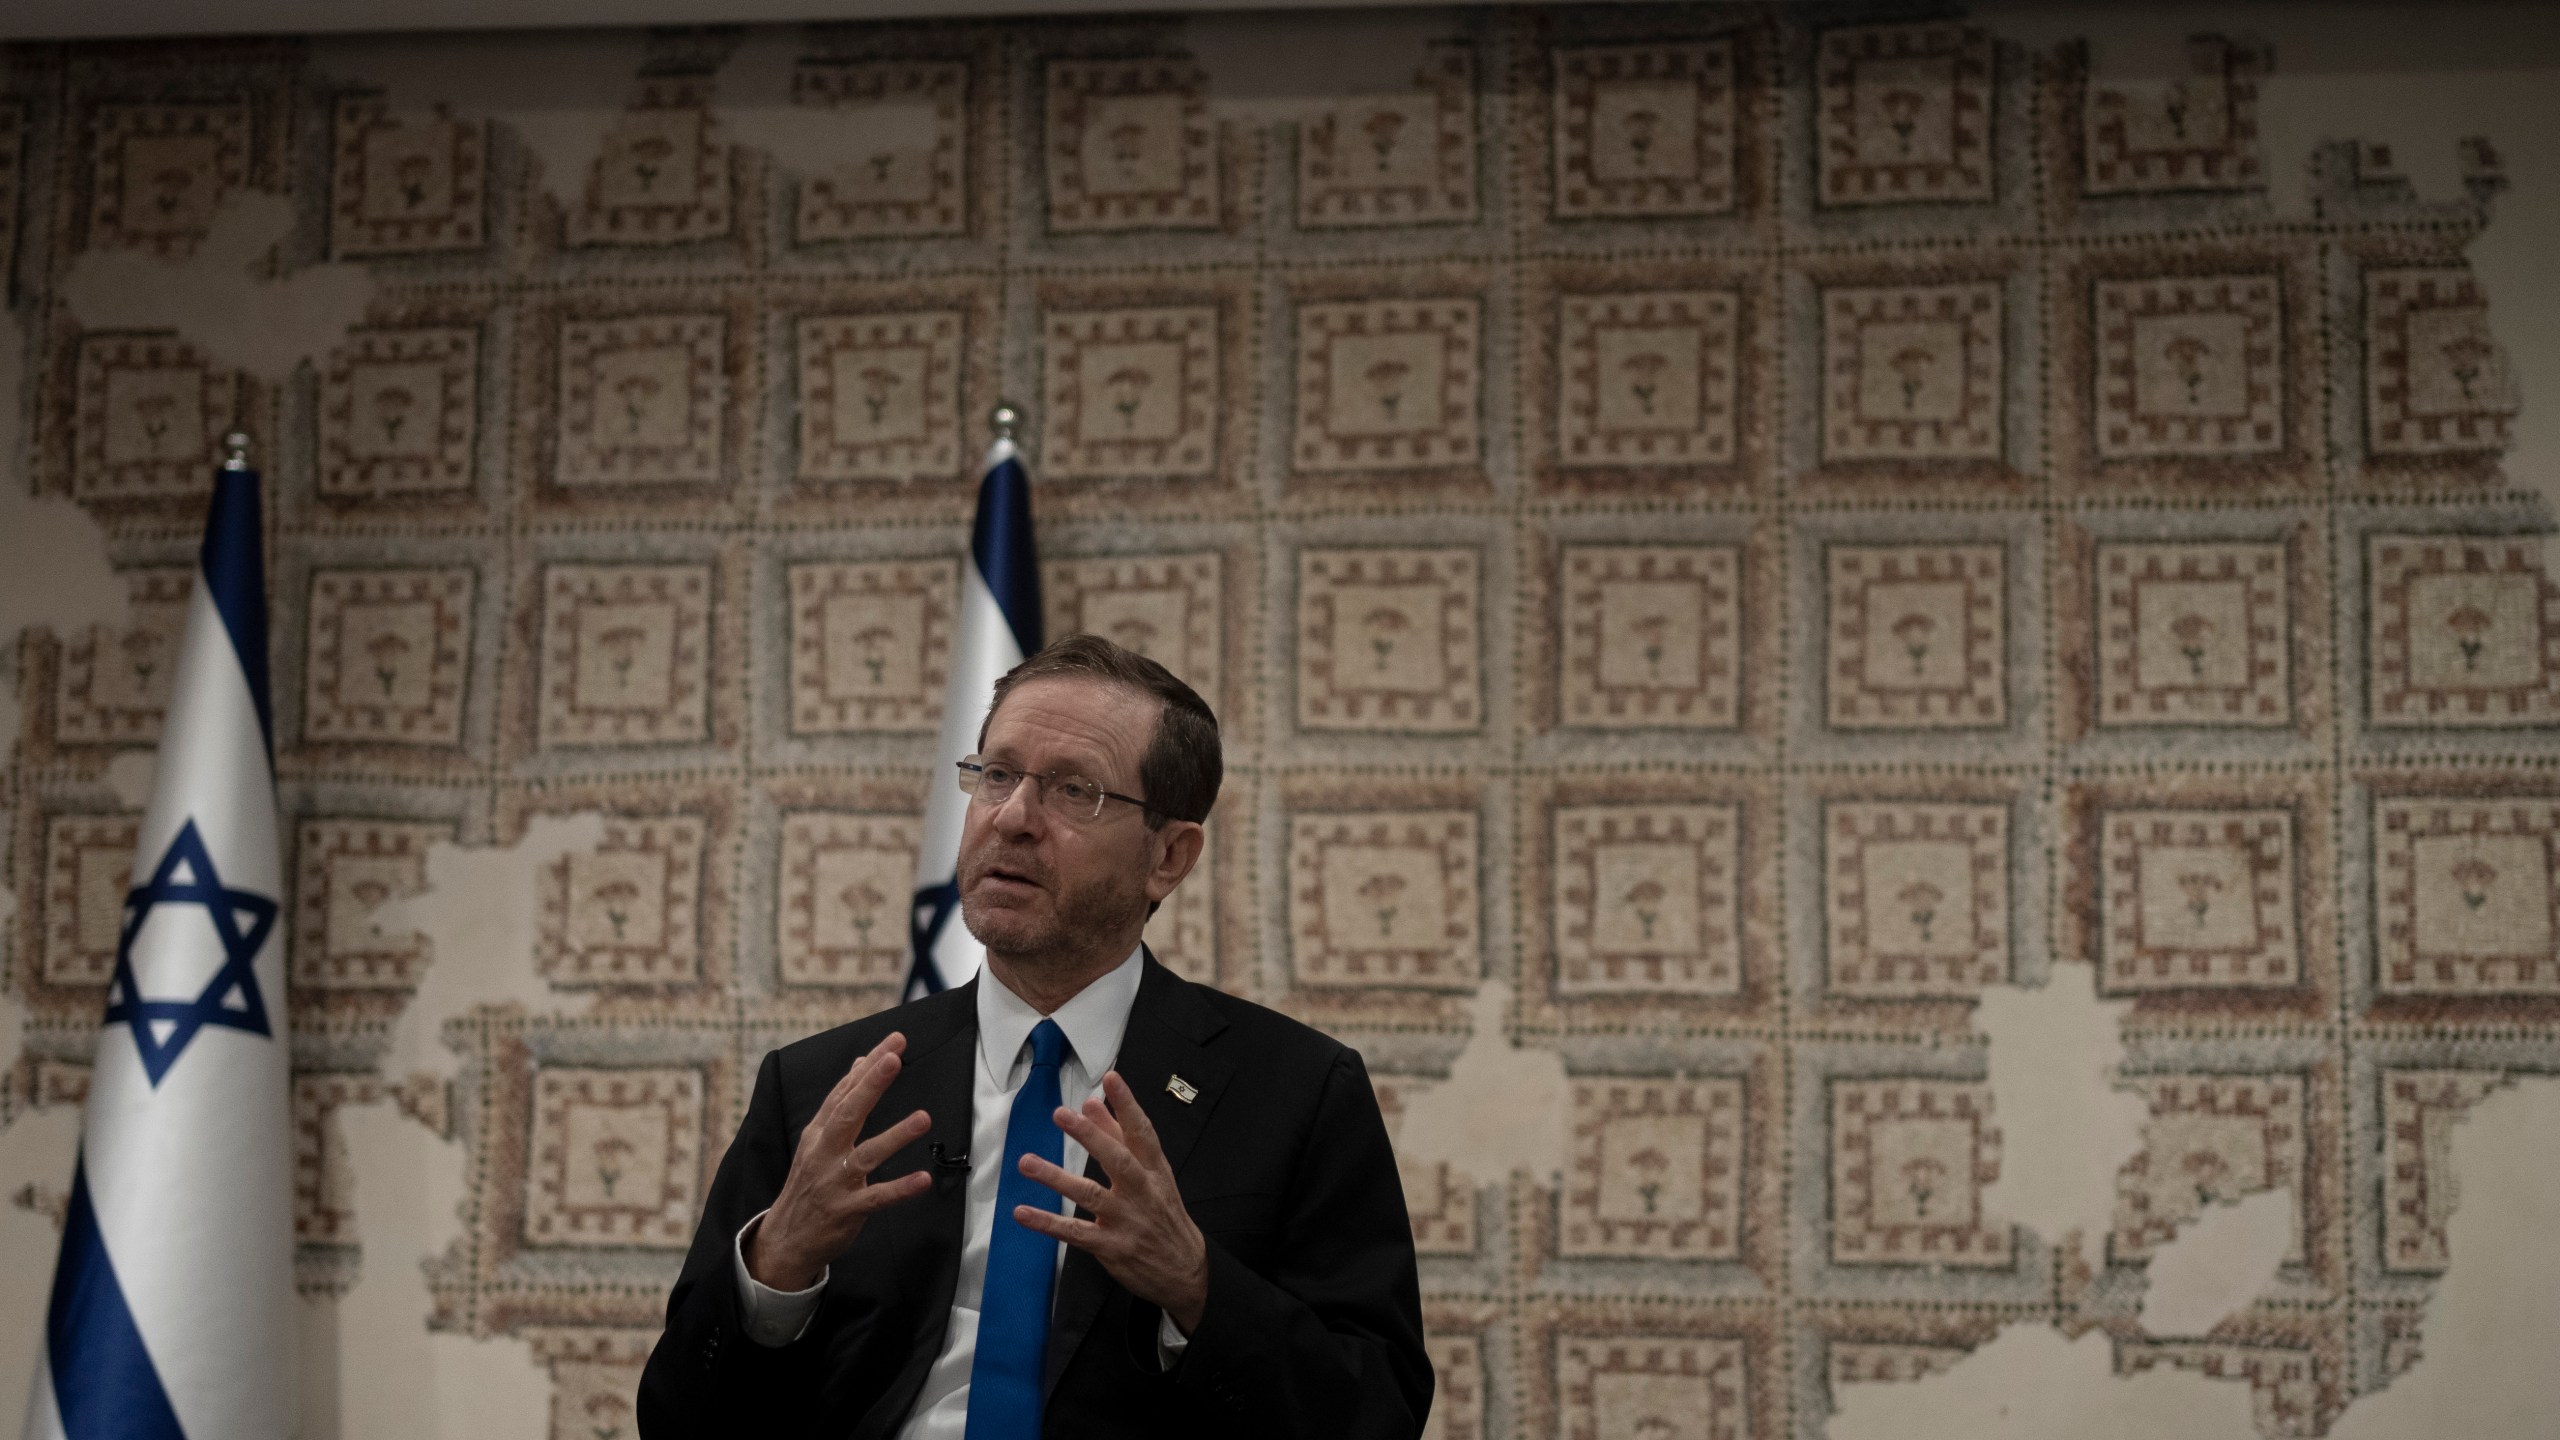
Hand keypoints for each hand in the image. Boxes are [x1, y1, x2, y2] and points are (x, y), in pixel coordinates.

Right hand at [746, 1033, 933, 1290]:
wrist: (785, 1238)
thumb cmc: (809, 1183)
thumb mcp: (818, 1139)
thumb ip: (841, 1101)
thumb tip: (862, 1061)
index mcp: (819, 1133)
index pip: (843, 1092)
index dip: (868, 1067)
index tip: (893, 1043)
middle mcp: (825, 1153)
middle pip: (848, 1113)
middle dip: (871, 1085)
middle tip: (894, 1059)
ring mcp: (835, 1182)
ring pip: (866, 1155)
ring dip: (895, 1136)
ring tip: (924, 1117)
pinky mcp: (847, 1210)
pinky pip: (877, 1198)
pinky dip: (899, 1189)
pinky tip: (923, 1179)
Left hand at [1016, 1071, 1208, 1332]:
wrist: (1184, 1269)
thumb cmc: (1163, 1214)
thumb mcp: (1153, 1175)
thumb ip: (1120, 1137)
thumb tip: (1094, 1103)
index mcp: (1154, 1171)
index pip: (1142, 1133)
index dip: (1127, 1105)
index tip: (1111, 1079)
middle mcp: (1141, 1192)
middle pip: (1117, 1160)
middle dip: (1091, 1136)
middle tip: (1063, 1115)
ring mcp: (1125, 1220)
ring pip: (1089, 1195)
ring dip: (1056, 1178)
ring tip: (1027, 1162)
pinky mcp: (1109, 1246)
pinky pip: (1074, 1233)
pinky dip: (1048, 1223)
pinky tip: (1023, 1213)